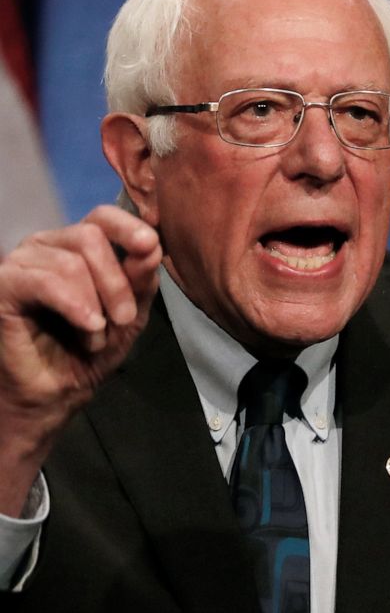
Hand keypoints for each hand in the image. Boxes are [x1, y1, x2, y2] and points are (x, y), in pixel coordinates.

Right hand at [0, 205, 161, 513]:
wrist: (52, 397)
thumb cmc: (88, 353)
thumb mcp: (129, 314)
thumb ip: (140, 279)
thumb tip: (152, 244)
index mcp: (76, 247)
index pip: (102, 215)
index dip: (129, 226)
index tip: (150, 247)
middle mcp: (46, 247)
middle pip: (90, 235)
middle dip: (117, 281)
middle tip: (124, 319)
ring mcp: (20, 264)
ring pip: (70, 260)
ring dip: (95, 304)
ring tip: (95, 336)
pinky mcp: (2, 286)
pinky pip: (44, 280)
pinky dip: (73, 303)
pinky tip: (89, 325)